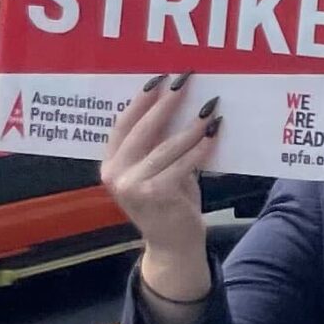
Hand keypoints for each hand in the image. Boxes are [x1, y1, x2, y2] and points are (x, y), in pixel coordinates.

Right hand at [102, 76, 219, 296]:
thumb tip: (178, 106)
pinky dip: (200, 148)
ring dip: (190, 125)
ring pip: (166, 146)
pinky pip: (184, 163)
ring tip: (209, 108)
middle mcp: (116, 174)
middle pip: (143, 130)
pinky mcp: (156, 194)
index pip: (122, 124)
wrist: (173, 244)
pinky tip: (213, 134)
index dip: (140, 100)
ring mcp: (134, 186)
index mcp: (110, 165)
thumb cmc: (169, 203)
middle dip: (166, 103)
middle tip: (185, 81)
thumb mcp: (157, 171)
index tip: (158, 79)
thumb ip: (157, 146)